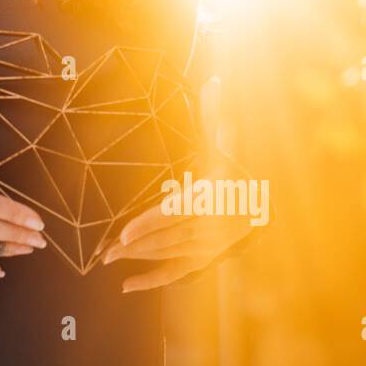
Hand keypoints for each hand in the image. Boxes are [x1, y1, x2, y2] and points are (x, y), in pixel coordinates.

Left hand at [101, 75, 254, 291]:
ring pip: (165, 255)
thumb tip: (214, 79)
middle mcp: (204, 227)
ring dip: (136, 259)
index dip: (148, 223)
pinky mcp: (201, 261)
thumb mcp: (223, 146)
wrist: (261, 209)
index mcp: (205, 199)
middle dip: (133, 245)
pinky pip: (174, 274)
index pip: (172, 213)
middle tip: (104, 251)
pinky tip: (127, 286)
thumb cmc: (234, 174)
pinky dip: (151, 282)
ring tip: (108, 261)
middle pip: (164, 238)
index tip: (124, 232)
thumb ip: (214, 115)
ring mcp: (203, 248)